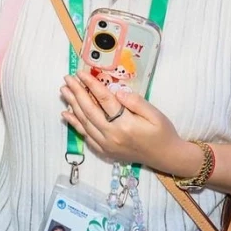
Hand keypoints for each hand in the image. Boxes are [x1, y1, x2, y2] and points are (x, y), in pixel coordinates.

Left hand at [60, 71, 193, 174]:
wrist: (166, 157)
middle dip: (76, 93)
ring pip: (84, 123)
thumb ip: (135, 102)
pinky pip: (86, 136)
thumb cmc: (163, 132)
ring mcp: (107, 145)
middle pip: (89, 110)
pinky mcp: (105, 151)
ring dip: (72, 106)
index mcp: (125, 124)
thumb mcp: (155, 114)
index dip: (91, 85)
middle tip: (67, 79)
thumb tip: (116, 91)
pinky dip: (75, 124)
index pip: (104, 100)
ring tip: (64, 92)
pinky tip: (67, 114)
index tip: (80, 73)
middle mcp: (112, 136)